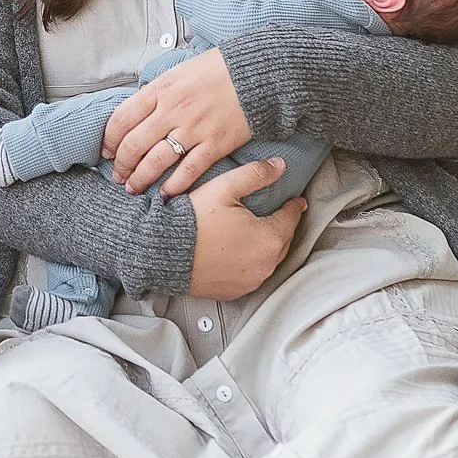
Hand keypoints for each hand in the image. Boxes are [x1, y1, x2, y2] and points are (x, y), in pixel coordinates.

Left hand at [104, 47, 251, 196]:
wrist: (257, 74)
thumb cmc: (218, 69)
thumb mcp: (179, 71)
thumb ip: (158, 91)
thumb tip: (138, 110)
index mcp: (161, 88)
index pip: (122, 118)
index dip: (110, 139)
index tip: (106, 151)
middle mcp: (172, 110)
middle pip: (135, 144)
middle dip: (122, 164)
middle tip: (118, 175)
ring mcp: (193, 129)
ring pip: (156, 161)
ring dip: (141, 178)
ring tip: (133, 188)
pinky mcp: (215, 144)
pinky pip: (188, 171)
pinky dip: (174, 186)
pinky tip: (165, 194)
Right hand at [187, 161, 302, 298]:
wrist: (163, 252)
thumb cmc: (194, 220)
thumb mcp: (225, 187)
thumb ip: (256, 174)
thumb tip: (279, 166)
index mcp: (269, 238)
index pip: (291, 218)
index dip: (293, 205)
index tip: (294, 200)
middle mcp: (265, 265)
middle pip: (283, 241)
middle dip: (281, 226)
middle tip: (275, 213)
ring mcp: (251, 281)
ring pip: (269, 259)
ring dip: (266, 246)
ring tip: (255, 231)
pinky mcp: (235, 292)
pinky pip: (252, 275)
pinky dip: (250, 262)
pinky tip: (239, 251)